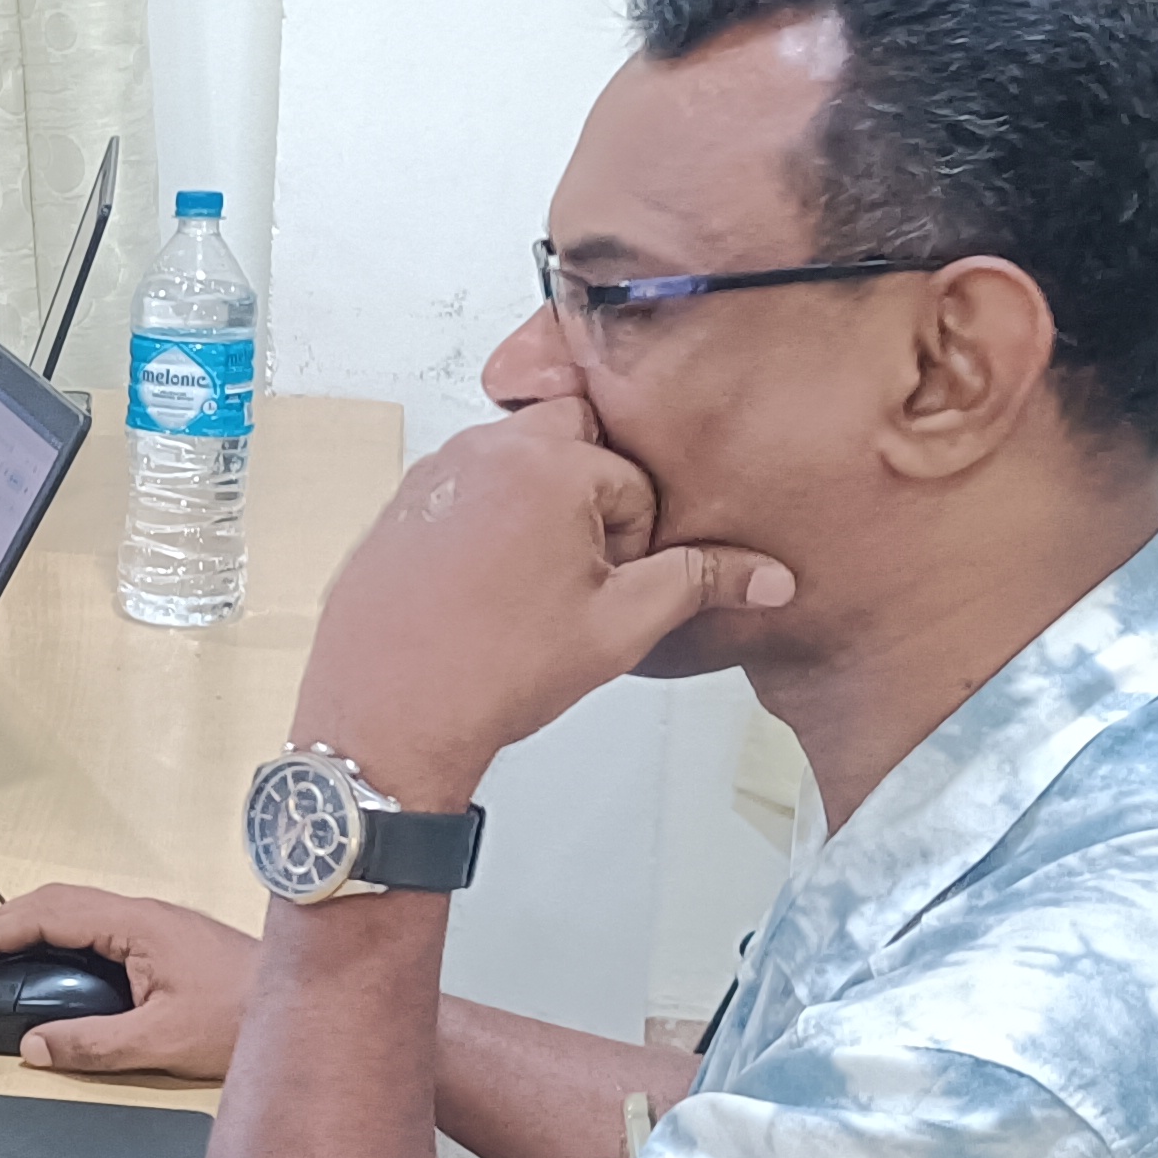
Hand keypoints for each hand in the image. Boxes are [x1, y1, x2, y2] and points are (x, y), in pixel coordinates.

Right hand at [0, 884, 259, 1078]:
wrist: (305, 1006)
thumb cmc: (242, 1015)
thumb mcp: (160, 1040)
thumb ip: (92, 1045)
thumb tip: (34, 1046)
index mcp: (136, 925)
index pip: (48, 913)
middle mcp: (142, 914)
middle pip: (54, 902)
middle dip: (1, 924)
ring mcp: (153, 924)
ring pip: (74, 911)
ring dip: (28, 927)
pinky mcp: (162, 940)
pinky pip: (94, 926)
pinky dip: (57, 937)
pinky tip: (48, 962)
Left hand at [293, 395, 790, 808]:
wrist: (386, 715)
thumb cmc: (493, 672)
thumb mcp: (619, 628)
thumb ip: (698, 583)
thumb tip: (771, 575)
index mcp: (549, 463)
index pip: (633, 480)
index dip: (633, 540)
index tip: (605, 587)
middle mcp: (487, 448)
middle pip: (576, 442)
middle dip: (591, 498)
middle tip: (577, 575)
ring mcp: (437, 469)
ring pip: (519, 461)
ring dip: (540, 505)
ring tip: (527, 587)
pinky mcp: (403, 499)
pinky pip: (468, 485)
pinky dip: (488, 520)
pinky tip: (482, 587)